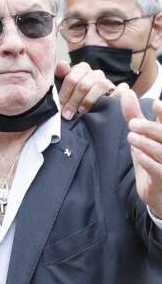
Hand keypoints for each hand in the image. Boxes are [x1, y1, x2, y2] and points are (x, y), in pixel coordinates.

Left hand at [55, 60, 114, 119]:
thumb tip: (62, 65)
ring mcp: (107, 81)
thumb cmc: (72, 93)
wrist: (87, 102)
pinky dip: (116, 95)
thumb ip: (60, 74)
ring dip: (89, 100)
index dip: (64, 94)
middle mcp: (95, 74)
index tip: (60, 106)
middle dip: (73, 101)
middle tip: (67, 114)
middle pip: (84, 85)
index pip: (71, 79)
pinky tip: (108, 102)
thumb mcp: (63, 84)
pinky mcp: (117, 91)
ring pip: (100, 86)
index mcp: (81, 69)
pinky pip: (120, 90)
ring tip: (82, 111)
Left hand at [121, 88, 161, 217]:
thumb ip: (134, 113)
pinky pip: (159, 170)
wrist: (157, 191)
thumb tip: (126, 91)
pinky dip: (149, 162)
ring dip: (147, 144)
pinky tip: (140, 156)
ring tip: (131, 136)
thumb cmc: (151, 159)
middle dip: (150, 128)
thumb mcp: (140, 135)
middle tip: (133, 123)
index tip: (155, 104)